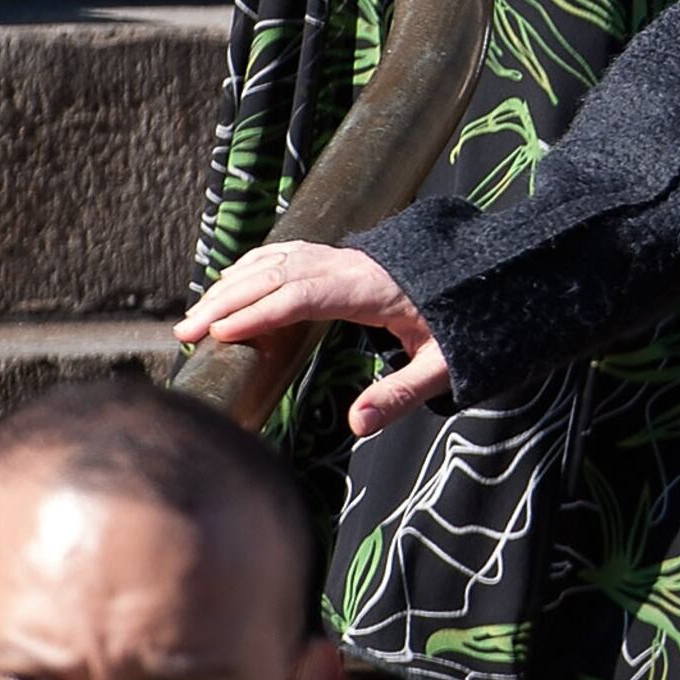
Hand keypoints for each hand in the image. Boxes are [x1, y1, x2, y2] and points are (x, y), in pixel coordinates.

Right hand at [179, 242, 452, 437]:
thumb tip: (358, 425)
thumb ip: (402, 394)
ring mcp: (347, 256)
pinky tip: (231, 283)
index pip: (301, 295)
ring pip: (279, 261)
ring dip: (234, 285)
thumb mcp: (444, 365)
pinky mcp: (346, 257)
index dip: (258, 313)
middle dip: (228, 300)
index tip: (218, 333)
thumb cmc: (470, 325)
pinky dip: (256, 266)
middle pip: (278, 275)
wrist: (494, 279)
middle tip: (185, 331)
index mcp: (372, 289)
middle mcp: (353, 265)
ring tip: (196, 316)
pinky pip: (292, 253)